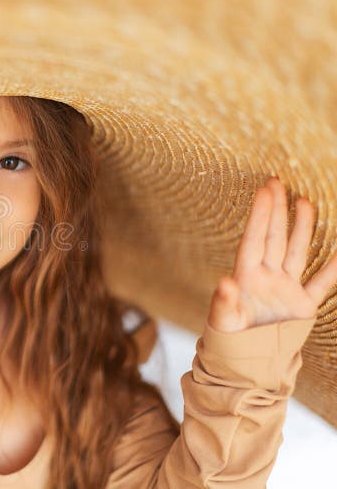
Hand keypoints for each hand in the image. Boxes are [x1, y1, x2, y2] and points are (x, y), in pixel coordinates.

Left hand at [207, 176, 336, 332]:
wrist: (249, 365)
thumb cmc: (228, 341)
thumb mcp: (223, 322)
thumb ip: (224, 302)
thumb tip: (224, 282)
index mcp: (245, 277)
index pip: (254, 239)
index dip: (259, 215)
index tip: (265, 190)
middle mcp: (265, 277)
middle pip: (272, 237)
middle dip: (275, 210)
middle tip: (276, 182)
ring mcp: (285, 289)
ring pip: (295, 251)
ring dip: (301, 228)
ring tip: (303, 202)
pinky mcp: (302, 306)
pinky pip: (321, 283)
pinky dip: (333, 269)